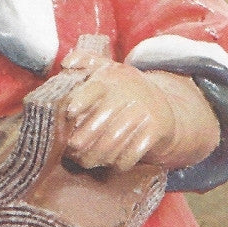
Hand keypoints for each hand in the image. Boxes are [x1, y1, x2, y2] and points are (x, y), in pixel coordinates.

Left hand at [53, 50, 217, 171]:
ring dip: (97, 155)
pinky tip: (111, 164)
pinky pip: (134, 151)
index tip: (69, 111)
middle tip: (71, 150)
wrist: (162, 107)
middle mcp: (128, 94)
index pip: (95, 88)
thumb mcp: (108, 69)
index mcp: (112, 78)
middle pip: (101, 120)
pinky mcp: (156, 129)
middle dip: (82, 138)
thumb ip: (85, 61)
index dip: (81, 99)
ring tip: (85, 161)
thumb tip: (65, 63)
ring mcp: (143, 112)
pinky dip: (120, 162)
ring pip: (114, 140)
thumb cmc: (124, 89)